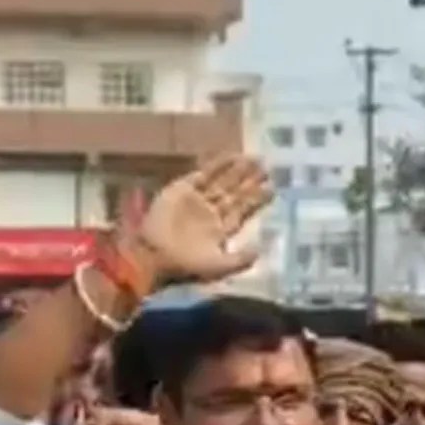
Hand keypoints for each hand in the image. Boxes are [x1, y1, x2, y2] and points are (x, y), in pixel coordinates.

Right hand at [132, 154, 272, 287]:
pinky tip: (232, 156)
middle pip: (234, 193)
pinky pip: (202, 174)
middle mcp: (210, 213)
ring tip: (254, 159)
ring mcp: (195, 201)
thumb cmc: (185, 266)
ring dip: (237, 171)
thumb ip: (239, 260)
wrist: (153, 256)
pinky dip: (216, 165)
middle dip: (249, 181)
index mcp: (220, 230)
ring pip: (221, 182)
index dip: (256, 200)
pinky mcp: (180, 190)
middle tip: (266, 167)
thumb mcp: (217, 267)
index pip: (242, 211)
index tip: (272, 187)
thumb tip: (260, 251)